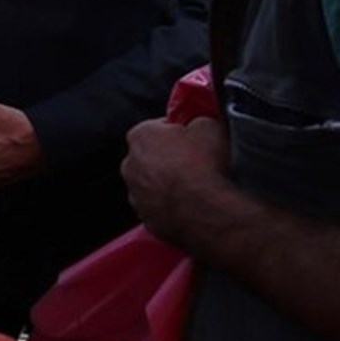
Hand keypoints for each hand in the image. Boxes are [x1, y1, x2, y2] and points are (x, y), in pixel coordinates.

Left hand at [123, 117, 230, 249]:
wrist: (205, 211)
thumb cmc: (204, 165)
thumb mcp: (209, 125)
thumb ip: (197, 121)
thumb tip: (199, 125)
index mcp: (141, 135)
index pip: (158, 127)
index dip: (178, 132)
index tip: (192, 138)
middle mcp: (130, 164)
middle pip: (152, 157)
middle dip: (170, 159)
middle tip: (195, 164)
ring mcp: (135, 194)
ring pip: (152, 185)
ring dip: (168, 185)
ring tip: (195, 188)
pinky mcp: (146, 219)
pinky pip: (158, 208)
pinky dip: (171, 207)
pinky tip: (191, 206)